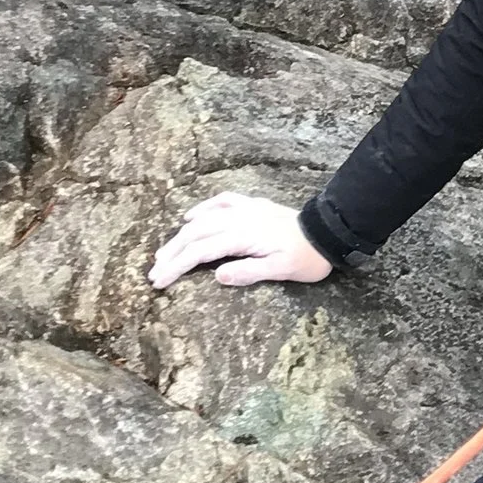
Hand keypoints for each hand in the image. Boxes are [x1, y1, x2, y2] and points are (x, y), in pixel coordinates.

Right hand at [149, 191, 331, 290]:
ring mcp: (245, 210)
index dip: (177, 265)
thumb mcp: (281, 271)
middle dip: (172, 253)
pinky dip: (203, 209)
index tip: (159, 280)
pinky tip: (190, 216)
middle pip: (195, 234)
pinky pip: (221, 202)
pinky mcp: (252, 206)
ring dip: (181, 235)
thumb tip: (217, 275)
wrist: (328, 233)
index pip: (200, 251)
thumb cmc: (306, 258)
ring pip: (204, 219)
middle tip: (154, 272)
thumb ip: (249, 272)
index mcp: (243, 236)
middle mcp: (239, 219)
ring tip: (164, 252)